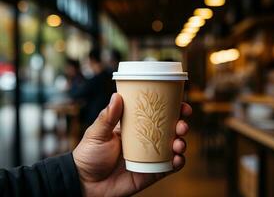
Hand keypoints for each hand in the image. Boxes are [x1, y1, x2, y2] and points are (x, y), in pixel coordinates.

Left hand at [73, 93, 191, 196]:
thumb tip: (117, 96)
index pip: (156, 114)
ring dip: (181, 143)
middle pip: (169, 130)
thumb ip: (107, 117)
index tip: (181, 104)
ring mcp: (150, 157)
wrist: (85, 183)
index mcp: (135, 127)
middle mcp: (145, 140)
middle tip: (182, 125)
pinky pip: (169, 168)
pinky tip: (177, 159)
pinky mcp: (151, 173)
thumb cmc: (89, 155)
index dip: (172, 109)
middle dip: (181, 126)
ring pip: (172, 147)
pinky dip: (177, 163)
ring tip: (178, 144)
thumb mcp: (97, 133)